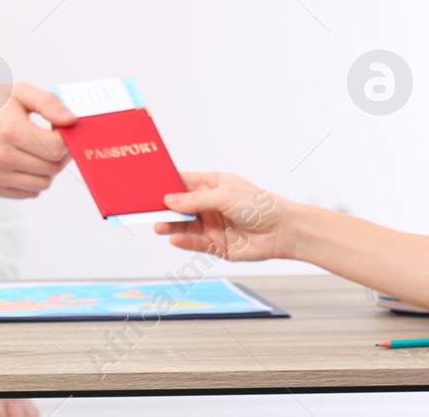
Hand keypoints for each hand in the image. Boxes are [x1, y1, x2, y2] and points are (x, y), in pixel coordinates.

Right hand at [0, 83, 75, 197]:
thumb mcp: (20, 92)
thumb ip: (49, 103)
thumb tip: (71, 121)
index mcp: (10, 130)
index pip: (56, 148)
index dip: (66, 139)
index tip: (59, 129)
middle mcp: (2, 157)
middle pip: (53, 167)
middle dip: (60, 154)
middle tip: (52, 138)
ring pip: (44, 183)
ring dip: (49, 168)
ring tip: (39, 150)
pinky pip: (29, 192)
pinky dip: (35, 179)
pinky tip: (27, 161)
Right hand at [153, 171, 293, 261]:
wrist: (283, 231)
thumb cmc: (260, 205)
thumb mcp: (225, 196)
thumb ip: (196, 200)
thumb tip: (169, 200)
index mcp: (212, 184)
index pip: (183, 182)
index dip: (165, 184)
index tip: (147, 185)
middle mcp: (210, 204)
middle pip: (180, 206)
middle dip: (164, 207)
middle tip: (145, 209)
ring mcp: (212, 225)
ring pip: (185, 225)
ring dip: (171, 226)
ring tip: (158, 225)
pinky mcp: (216, 245)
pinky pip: (195, 242)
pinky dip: (184, 241)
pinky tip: (174, 238)